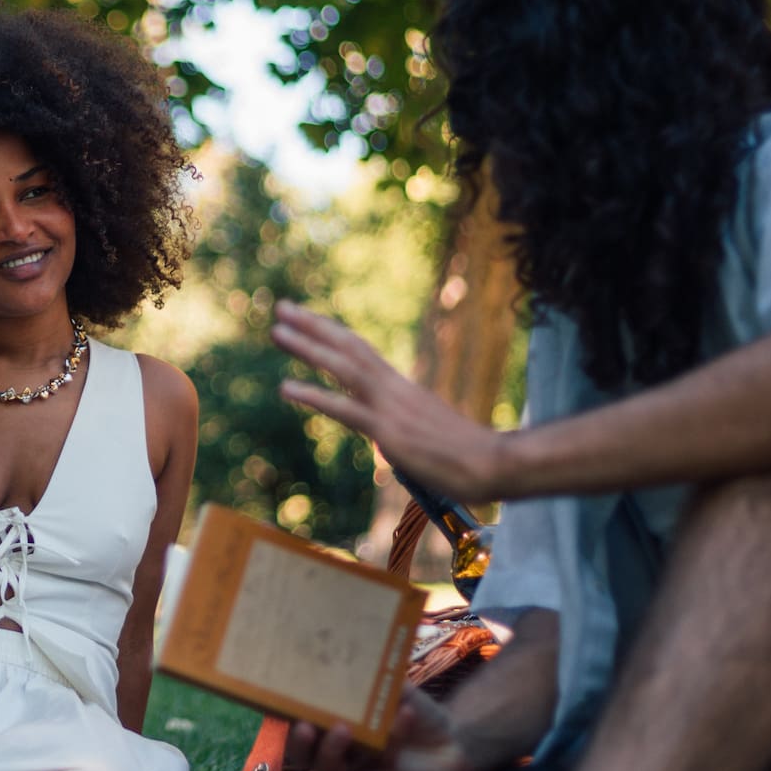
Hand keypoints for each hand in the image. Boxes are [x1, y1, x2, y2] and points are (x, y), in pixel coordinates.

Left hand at [272, 301, 507, 503]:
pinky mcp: (389, 431)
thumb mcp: (424, 436)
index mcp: (402, 387)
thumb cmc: (464, 456)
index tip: (306, 318)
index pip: (361, 351)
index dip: (332, 333)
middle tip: (282, 306)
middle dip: (313, 325)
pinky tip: (284, 387)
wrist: (493, 463)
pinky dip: (313, 395)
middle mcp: (394, 388)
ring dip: (308, 347)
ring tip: (276, 332)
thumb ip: (399, 433)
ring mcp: (391, 407)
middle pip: (349, 347)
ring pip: (344, 367)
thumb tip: (384, 443)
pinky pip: (345, 409)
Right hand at [284, 686, 468, 770]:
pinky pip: (381, 761)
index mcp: (335, 725)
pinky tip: (406, 713)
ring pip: (331, 768)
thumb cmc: (415, 711)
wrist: (451, 741)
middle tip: (307, 727)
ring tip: (345, 728)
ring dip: (333, 749)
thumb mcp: (396, 687)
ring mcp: (359, 770)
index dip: (286, 721)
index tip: (284, 708)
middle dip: (300, 744)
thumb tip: (359, 648)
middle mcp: (340, 751)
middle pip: (305, 756)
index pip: (300, 725)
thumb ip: (379, 675)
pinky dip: (394, 735)